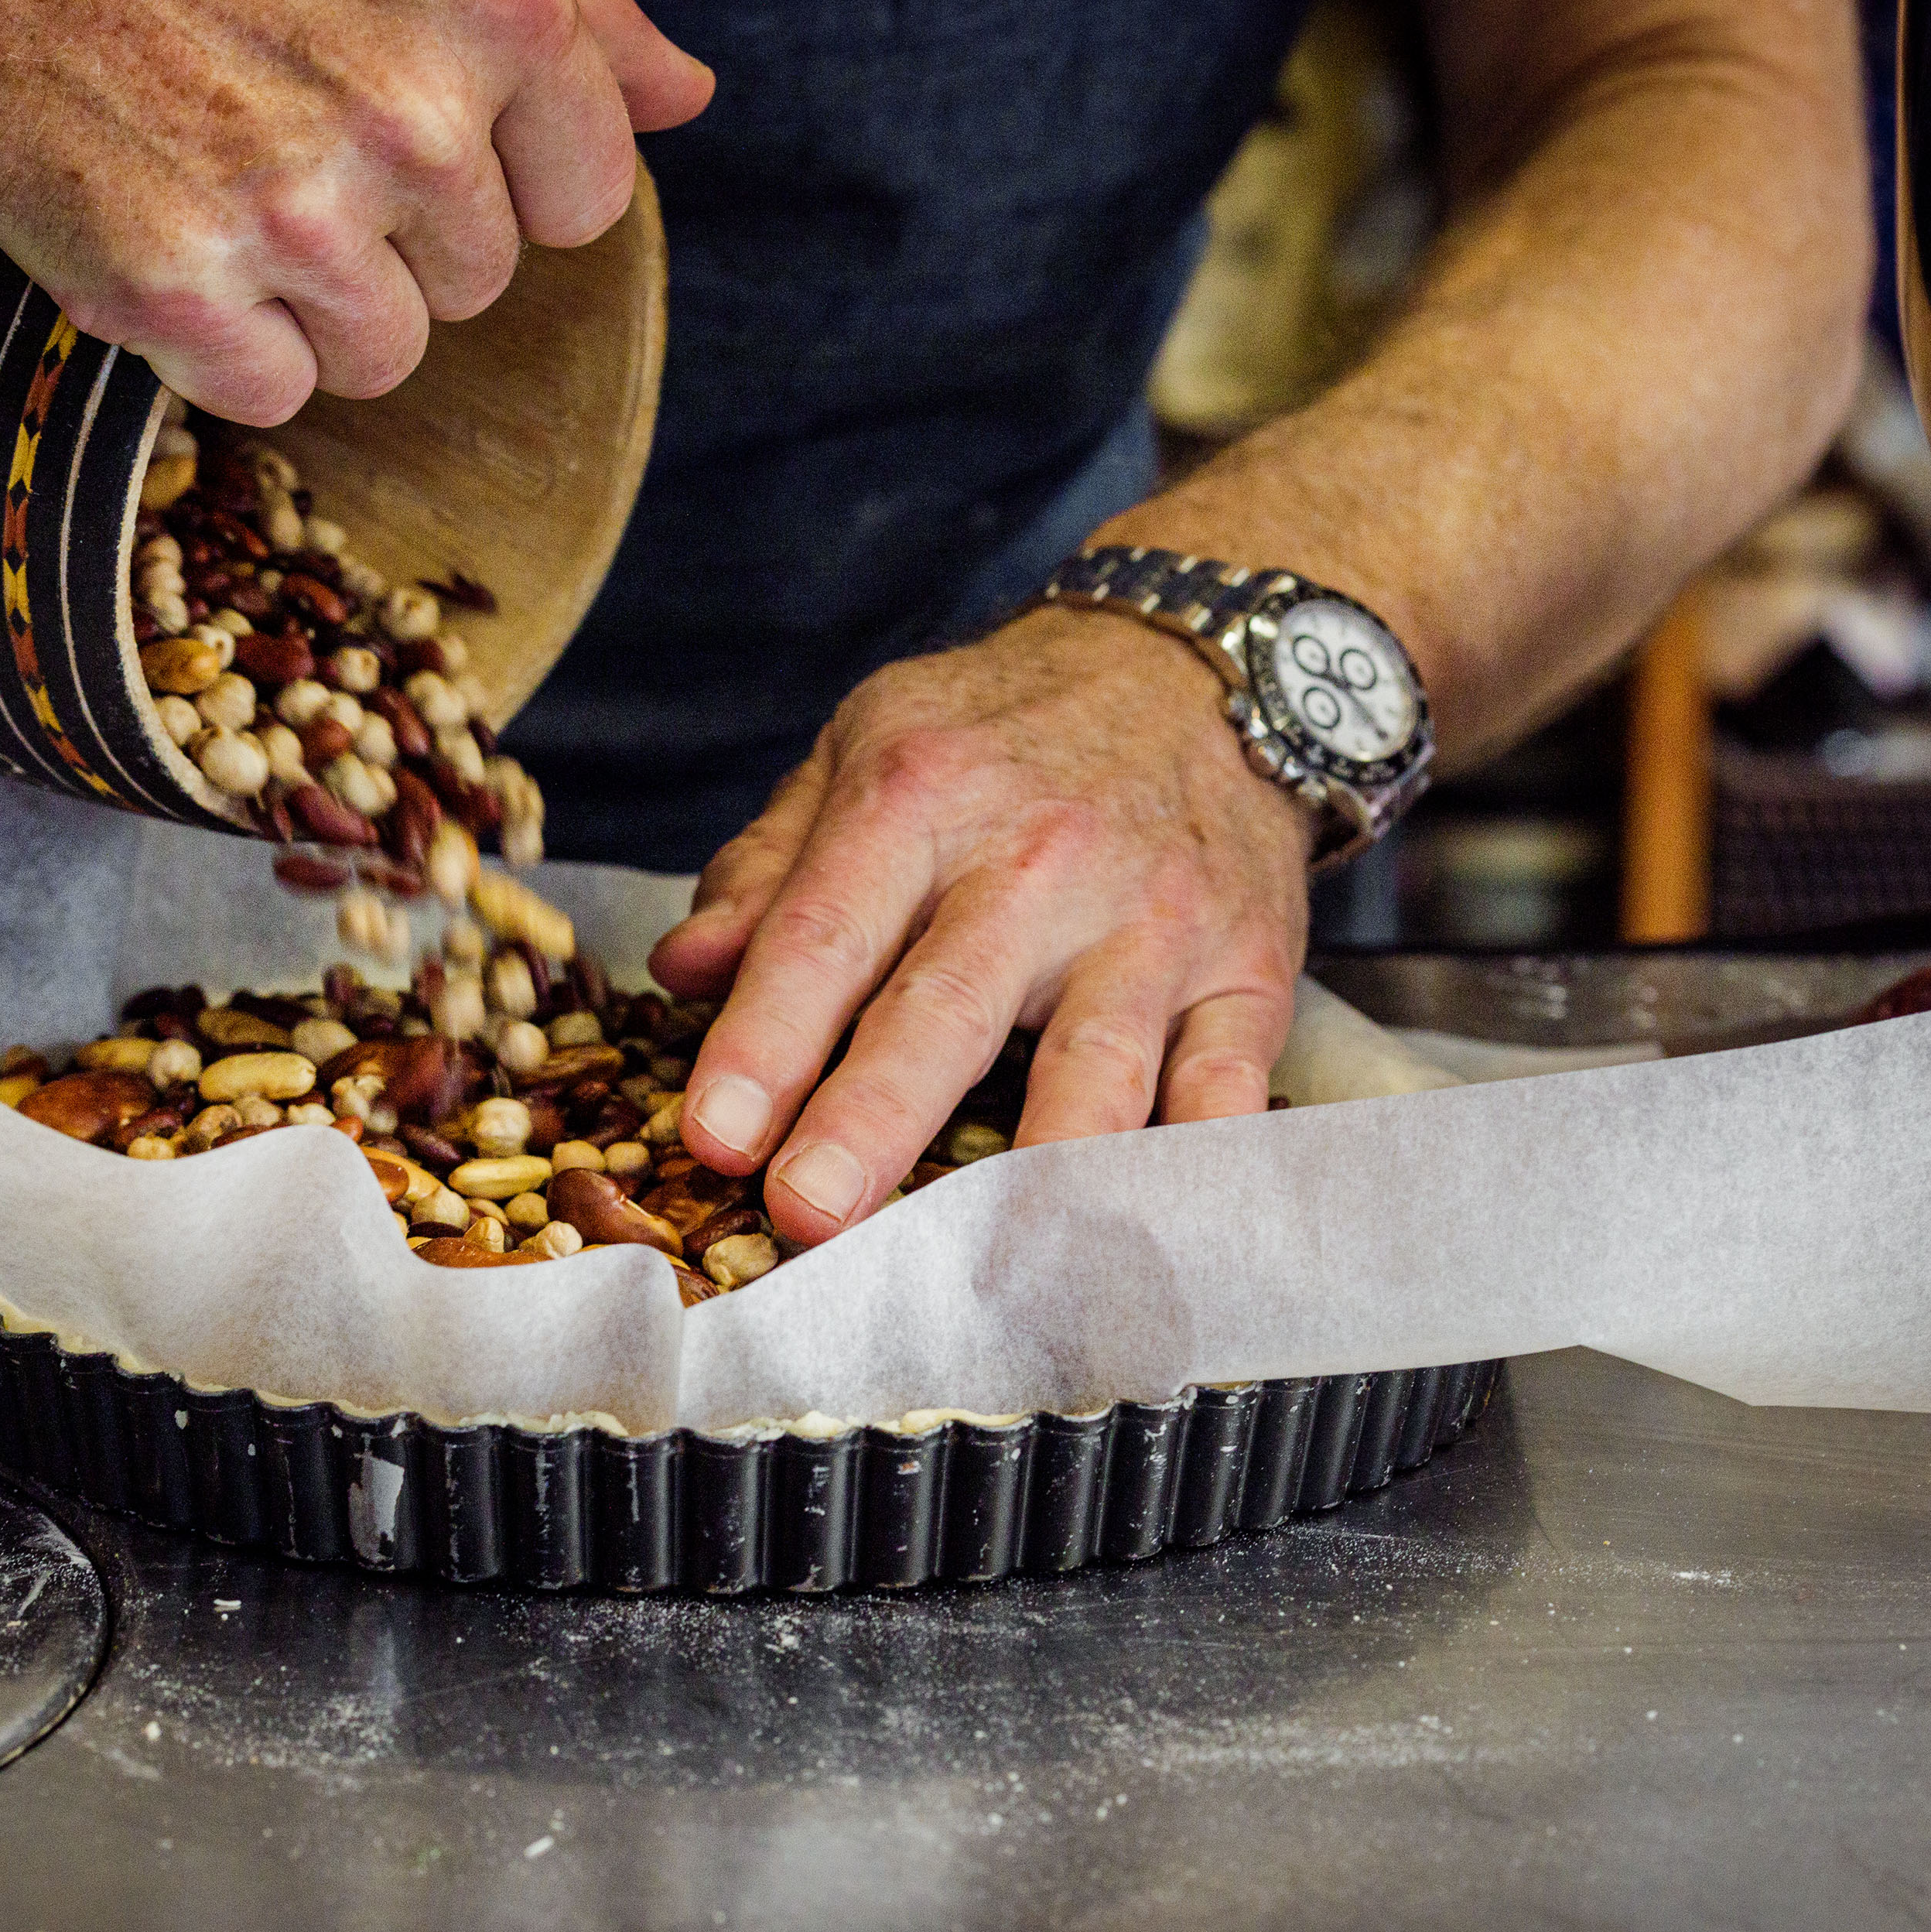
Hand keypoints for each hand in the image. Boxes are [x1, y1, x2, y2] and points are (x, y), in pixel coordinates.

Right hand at [0, 0, 711, 423]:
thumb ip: (580, 10)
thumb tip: (687, 98)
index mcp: (499, 6)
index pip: (586, 201)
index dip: (501, 174)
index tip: (407, 118)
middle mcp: (414, 116)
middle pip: (477, 284)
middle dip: (397, 230)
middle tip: (280, 124)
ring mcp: (296, 212)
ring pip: (384, 356)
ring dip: (314, 299)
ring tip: (224, 177)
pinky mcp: (179, 290)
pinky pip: (271, 392)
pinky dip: (223, 342)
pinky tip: (170, 231)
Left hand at [648, 608, 1311, 1246]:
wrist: (1203, 671)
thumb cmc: (1008, 730)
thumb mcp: (867, 743)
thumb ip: (771, 866)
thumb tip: (685, 970)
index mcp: (920, 797)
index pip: (826, 933)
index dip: (764, 1040)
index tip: (713, 1136)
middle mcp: (1038, 864)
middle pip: (946, 1010)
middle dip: (873, 1117)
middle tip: (807, 1213)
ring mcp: (1151, 926)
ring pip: (1093, 1067)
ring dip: (1031, 1169)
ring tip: (977, 1260)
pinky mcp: (1245, 976)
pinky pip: (1228, 1087)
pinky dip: (1198, 1167)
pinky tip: (1155, 1235)